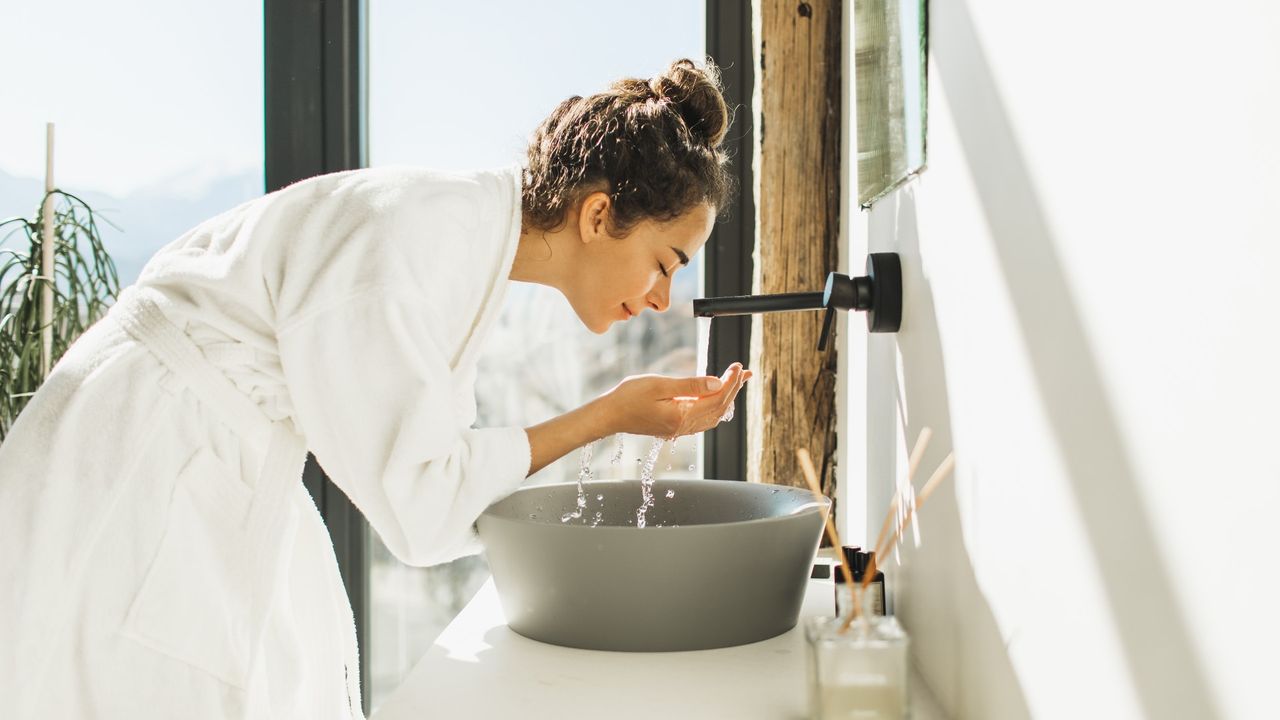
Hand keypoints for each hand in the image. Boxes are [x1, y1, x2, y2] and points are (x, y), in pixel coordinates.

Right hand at [598, 363, 752, 438]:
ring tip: (736, 382)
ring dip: (727, 398)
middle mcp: (684, 427)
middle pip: (719, 408)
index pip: (717, 399)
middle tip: (743, 371)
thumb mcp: (659, 385)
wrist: (609, 415)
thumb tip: (716, 383)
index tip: (737, 366)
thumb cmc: (629, 397)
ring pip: (713, 416)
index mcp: (682, 417)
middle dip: (733, 389)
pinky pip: (703, 420)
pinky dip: (715, 407)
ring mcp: (679, 429)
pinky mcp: (674, 427)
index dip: (730, 382)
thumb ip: (690, 385)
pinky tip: (716, 397)